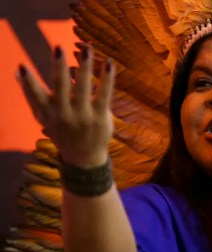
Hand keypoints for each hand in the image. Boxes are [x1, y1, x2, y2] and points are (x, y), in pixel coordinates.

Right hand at [17, 45, 114, 167]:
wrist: (83, 158)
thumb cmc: (62, 132)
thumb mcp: (43, 116)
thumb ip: (31, 94)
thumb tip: (16, 71)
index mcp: (47, 112)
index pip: (35, 95)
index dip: (28, 82)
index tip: (22, 66)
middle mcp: (64, 113)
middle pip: (60, 87)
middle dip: (59, 67)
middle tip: (58, 47)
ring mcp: (83, 115)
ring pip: (83, 87)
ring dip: (85, 67)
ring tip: (88, 48)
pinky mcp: (100, 116)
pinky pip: (104, 94)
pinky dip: (107, 78)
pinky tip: (109, 63)